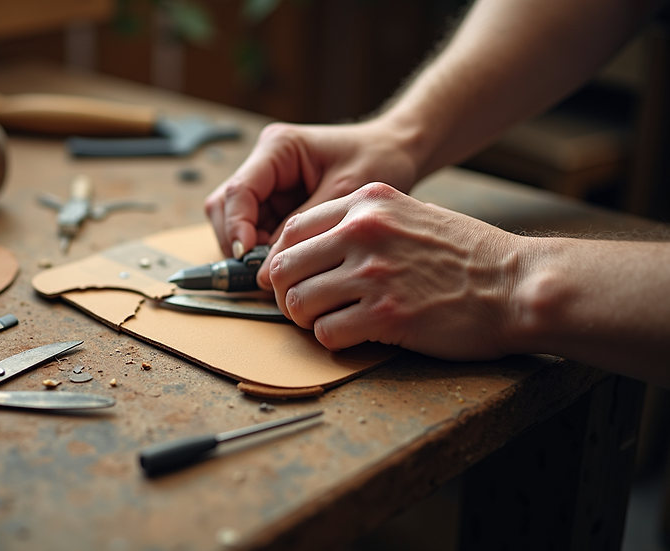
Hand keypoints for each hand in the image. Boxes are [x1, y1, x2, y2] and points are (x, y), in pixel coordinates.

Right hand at [205, 121, 419, 257]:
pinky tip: (287, 263)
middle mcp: (265, 163)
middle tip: (262, 270)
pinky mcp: (276, 202)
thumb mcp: (344, 194)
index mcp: (278, 148)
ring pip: (236, 222)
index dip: (237, 227)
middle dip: (238, 241)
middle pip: (226, 207)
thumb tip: (265, 270)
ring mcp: (268, 183)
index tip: (249, 257)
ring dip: (249, 249)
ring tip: (278, 268)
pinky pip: (257, 230)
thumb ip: (303, 230)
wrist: (397, 152)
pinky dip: (264, 250)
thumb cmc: (378, 160)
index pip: (239, 191)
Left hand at [264, 182, 525, 359]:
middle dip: (287, 293)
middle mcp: (364, 231)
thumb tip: (315, 247)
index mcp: (367, 203)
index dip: (281, 261)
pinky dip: (332, 340)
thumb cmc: (468, 255)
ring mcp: (374, 273)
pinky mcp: (386, 315)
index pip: (292, 230)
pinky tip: (353, 336)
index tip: (289, 279)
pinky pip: (326, 333)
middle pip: (284, 268)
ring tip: (329, 322)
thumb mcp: (413, 214)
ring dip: (307, 320)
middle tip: (304, 308)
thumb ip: (365, 222)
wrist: (518, 286)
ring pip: (298, 302)